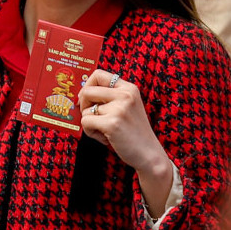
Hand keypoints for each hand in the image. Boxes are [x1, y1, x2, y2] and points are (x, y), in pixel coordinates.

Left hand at [80, 69, 174, 217]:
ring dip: (90, 123)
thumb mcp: (128, 107)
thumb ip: (110, 97)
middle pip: (87, 91)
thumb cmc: (134, 133)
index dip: (87, 86)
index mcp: (129, 88)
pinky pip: (86, 122)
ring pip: (85, 110)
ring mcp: (119, 109)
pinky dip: (91, 133)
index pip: (98, 74)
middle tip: (93, 118)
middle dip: (83, 106)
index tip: (87, 99)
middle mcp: (125, 95)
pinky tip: (106, 138)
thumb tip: (81, 94)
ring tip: (105, 132)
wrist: (149, 154)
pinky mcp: (112, 123)